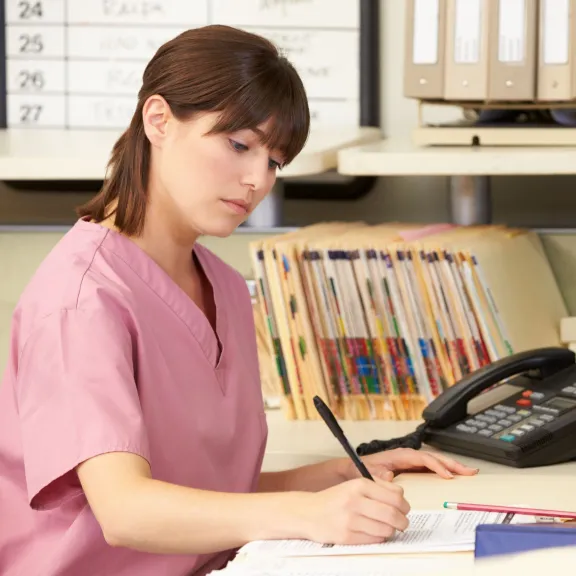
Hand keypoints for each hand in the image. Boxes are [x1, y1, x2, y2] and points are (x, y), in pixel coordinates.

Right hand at [300, 477, 409, 544]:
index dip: (404, 505)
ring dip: (391, 530)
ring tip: (387, 527)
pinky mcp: (347, 536)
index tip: (404, 508)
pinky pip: (375, 540)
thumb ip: (378, 486)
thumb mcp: (354, 485)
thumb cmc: (335, 499)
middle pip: (393, 514)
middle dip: (403, 521)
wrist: (309, 512)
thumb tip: (400, 495)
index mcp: (359, 485)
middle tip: (402, 522)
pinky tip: (374, 531)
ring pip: (386, 529)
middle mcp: (355, 501)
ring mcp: (350, 520)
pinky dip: (379, 537)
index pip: (394, 496)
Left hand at [339, 448, 478, 481]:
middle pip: (434, 458)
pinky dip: (443, 471)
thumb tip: (389, 474)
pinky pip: (430, 468)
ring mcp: (410, 462)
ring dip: (451, 466)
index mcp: (399, 455)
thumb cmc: (361, 469)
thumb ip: (378, 474)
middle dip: (452, 464)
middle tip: (469, 471)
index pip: (423, 459)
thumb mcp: (369, 472)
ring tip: (468, 472)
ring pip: (435, 462)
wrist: (353, 469)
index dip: (436, 466)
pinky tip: (453, 477)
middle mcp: (407, 456)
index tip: (447, 476)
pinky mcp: (410, 468)